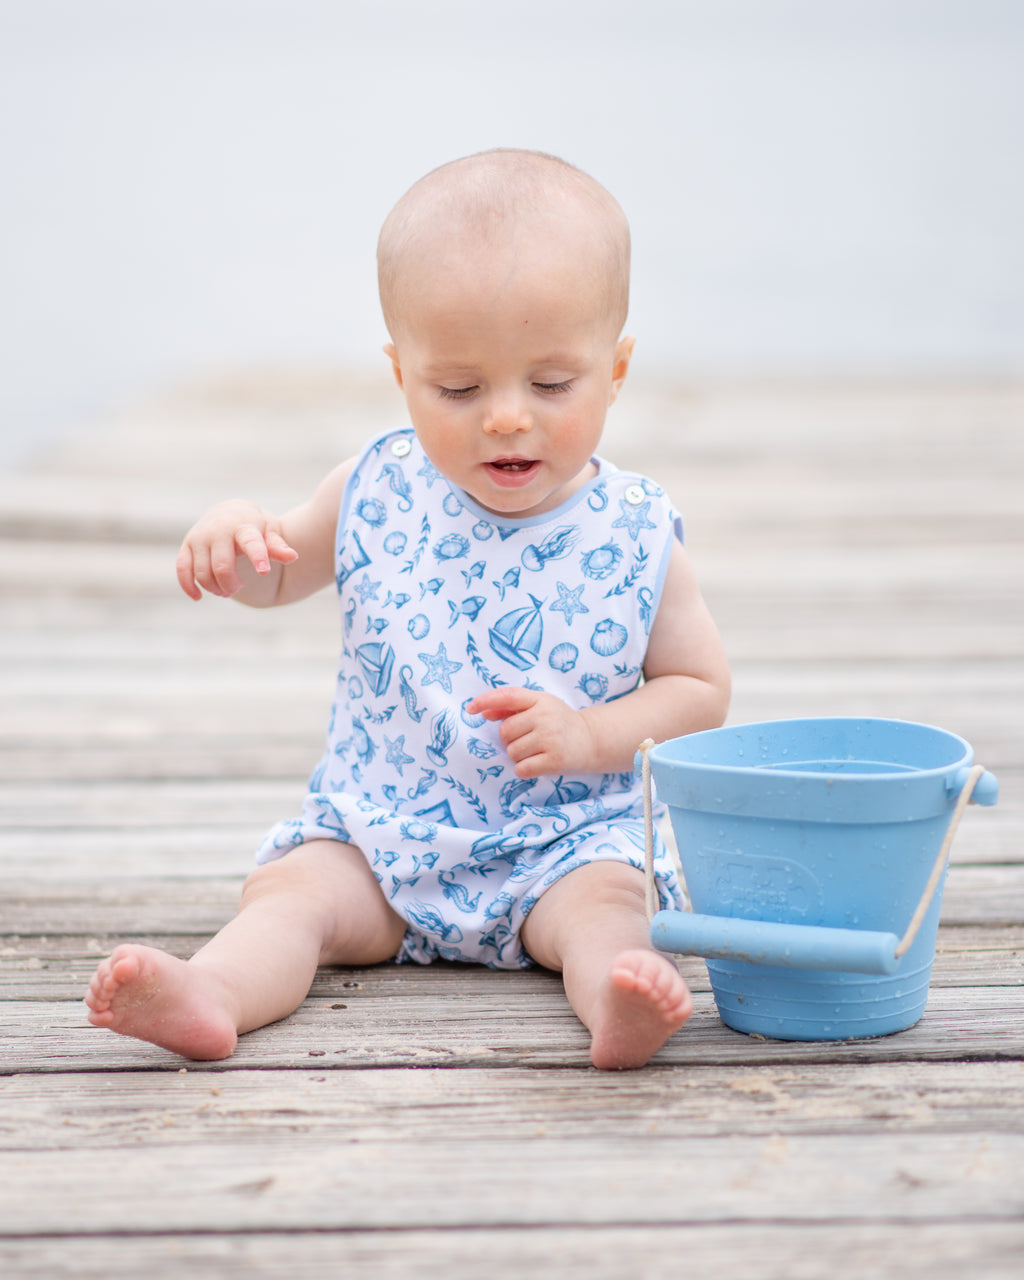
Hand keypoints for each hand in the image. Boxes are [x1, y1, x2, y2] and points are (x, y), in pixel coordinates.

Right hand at [175, 500, 298, 600]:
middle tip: (238, 587)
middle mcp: (218, 531)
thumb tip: (292, 557)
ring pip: (203, 573)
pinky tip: (198, 597)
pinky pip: (182, 570)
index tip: (264, 571)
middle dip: (231, 585)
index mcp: (243, 526)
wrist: (229, 513)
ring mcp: (200, 538)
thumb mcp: (270, 534)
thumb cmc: (255, 529)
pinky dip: (188, 586)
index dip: (257, 557)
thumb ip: (278, 547)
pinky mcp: (187, 547)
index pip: (251, 543)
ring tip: (227, 590)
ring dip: (216, 589)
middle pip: (222, 567)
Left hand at [466, 687, 597, 778]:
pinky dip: (525, 769)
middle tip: (526, 741)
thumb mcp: (539, 707)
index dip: (486, 700)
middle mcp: (545, 716)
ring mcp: (550, 738)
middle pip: (505, 732)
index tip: (470, 708)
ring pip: (512, 752)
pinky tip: (538, 763)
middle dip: (509, 740)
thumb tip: (484, 712)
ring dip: (518, 756)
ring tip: (535, 751)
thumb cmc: (559, 723)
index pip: (508, 696)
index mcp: (539, 700)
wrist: (591, 740)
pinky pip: (522, 768)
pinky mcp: (554, 760)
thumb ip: (511, 708)